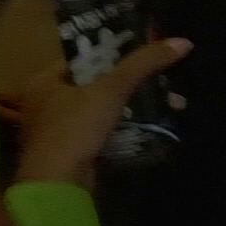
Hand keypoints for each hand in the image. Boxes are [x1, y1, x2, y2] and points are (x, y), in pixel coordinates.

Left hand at [0, 38, 189, 189]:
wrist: (60, 183)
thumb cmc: (76, 128)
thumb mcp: (112, 89)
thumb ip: (144, 64)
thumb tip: (182, 42)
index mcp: (43, 82)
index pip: (81, 59)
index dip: (112, 55)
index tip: (142, 56)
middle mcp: (43, 103)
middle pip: (94, 84)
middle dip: (129, 84)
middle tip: (159, 82)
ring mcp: (55, 130)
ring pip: (99, 108)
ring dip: (130, 107)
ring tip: (164, 105)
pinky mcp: (69, 151)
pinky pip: (100, 130)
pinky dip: (122, 127)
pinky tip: (147, 126)